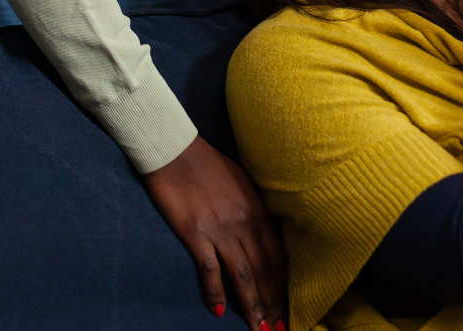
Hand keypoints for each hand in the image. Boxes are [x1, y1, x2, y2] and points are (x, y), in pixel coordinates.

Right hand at [143, 136, 286, 329]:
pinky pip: (210, 269)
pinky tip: (219, 312)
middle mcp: (244, 223)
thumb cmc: (207, 163)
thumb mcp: (241, 182)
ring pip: (243, 276)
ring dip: (253, 306)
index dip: (283, 284)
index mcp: (257, 210)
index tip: (287, 306)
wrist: (175, 150)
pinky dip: (215, 292)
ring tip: (260, 329)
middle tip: (278, 329)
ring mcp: (220, 230)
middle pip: (263, 271)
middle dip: (273, 303)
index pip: (276, 256)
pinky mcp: (196, 234)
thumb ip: (252, 209)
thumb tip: (261, 231)